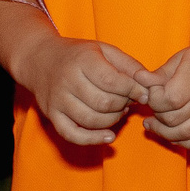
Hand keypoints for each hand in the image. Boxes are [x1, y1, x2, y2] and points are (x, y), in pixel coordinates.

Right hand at [18, 36, 149, 145]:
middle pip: (103, 103)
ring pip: (91, 120)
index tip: (144, 94)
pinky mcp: (51, 115)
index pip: (112, 81)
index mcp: (83, 61)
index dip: (133, 90)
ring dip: (113, 120)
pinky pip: (71, 134)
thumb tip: (150, 82)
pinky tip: (109, 137)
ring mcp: (57, 101)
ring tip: (120, 111)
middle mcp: (67, 81)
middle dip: (124, 105)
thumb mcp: (105, 51)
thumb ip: (129, 65)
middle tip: (130, 101)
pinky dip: (92, 139)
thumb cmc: (79, 55)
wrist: (39, 59)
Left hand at [142, 38, 189, 150]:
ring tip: (156, 126)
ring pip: (186, 134)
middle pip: (174, 118)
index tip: (153, 95)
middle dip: (157, 117)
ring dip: (165, 133)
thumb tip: (138, 80)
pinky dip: (185, 143)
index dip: (154, 101)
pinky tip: (175, 136)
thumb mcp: (184, 57)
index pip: (168, 99)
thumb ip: (160, 73)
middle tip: (154, 111)